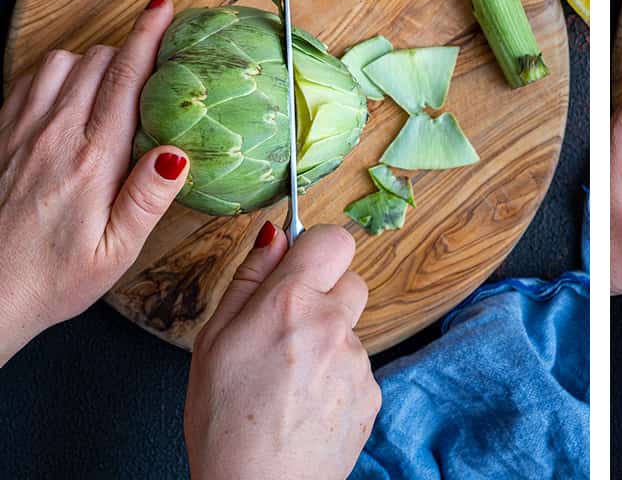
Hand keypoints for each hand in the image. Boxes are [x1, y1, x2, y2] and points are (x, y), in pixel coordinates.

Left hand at [0, 0, 188, 364]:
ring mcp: (20, 131)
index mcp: (93, 161)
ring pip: (61, 62)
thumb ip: (148, 199)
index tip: (162, 9)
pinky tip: (66, 99)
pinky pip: (27, 80)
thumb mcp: (116, 253)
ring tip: (110, 86)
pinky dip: (53, 76)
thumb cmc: (51, 280)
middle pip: (98, 61)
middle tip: (151, 68)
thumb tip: (179, 151)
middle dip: (128, 53)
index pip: (127, 78)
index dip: (148, 37)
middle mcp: (55, 135)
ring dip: (91, 63)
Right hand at [185, 222, 380, 479]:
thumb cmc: (223, 423)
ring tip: (289, 380)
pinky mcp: (372, 392)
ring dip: (328, 341)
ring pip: (351, 329)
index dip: (315, 249)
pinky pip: (358, 367)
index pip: (333, 239)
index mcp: (290, 304)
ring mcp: (358, 361)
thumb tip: (274, 234)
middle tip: (287, 331)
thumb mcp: (212, 342)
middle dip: (325, 295)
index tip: (298, 267)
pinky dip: (337, 378)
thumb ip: (248, 280)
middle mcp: (332, 325)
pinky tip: (306, 404)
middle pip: (351, 280)